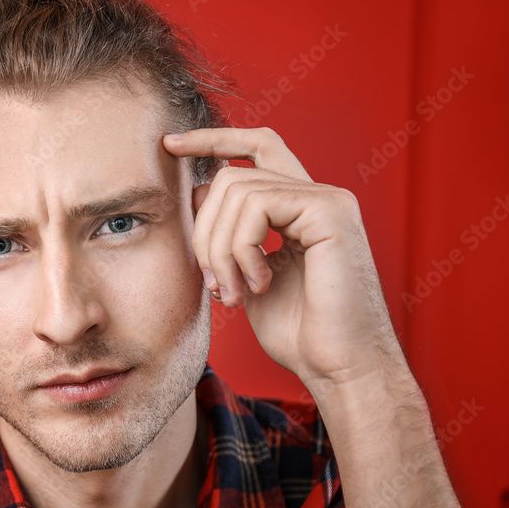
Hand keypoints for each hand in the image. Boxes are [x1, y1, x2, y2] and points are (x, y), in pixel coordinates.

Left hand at [163, 127, 406, 392]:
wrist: (338, 367)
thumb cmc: (299, 333)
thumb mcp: (245, 275)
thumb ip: (228, 233)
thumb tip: (198, 187)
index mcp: (299, 207)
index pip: (255, 147)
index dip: (212, 140)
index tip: (170, 146)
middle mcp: (316, 195)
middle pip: (230, 175)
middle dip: (203, 230)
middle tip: (213, 283)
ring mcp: (327, 199)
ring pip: (236, 189)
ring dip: (219, 248)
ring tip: (233, 292)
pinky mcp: (330, 212)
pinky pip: (257, 205)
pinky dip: (242, 248)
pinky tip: (258, 284)